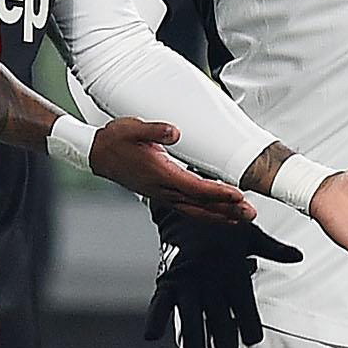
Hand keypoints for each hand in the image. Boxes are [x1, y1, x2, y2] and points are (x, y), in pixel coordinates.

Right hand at [90, 117, 255, 223]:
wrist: (97, 154)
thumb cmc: (116, 141)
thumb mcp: (134, 128)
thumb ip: (156, 130)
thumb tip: (175, 132)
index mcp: (160, 173)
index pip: (195, 187)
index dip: (218, 193)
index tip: (237, 195)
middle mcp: (162, 188)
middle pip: (199, 204)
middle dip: (226, 211)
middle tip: (249, 214)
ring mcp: (161, 194)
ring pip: (194, 211)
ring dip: (219, 216)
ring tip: (241, 219)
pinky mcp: (160, 194)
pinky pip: (187, 208)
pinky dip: (205, 213)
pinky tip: (218, 214)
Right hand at [143, 221, 302, 347]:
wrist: (186, 206)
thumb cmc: (219, 224)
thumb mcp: (250, 233)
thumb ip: (273, 250)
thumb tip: (296, 256)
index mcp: (233, 271)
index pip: (245, 307)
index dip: (248, 327)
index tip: (252, 339)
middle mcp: (211, 279)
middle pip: (219, 319)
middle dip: (224, 341)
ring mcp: (188, 281)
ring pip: (191, 317)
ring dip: (194, 337)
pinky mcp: (167, 280)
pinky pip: (159, 302)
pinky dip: (155, 319)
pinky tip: (154, 335)